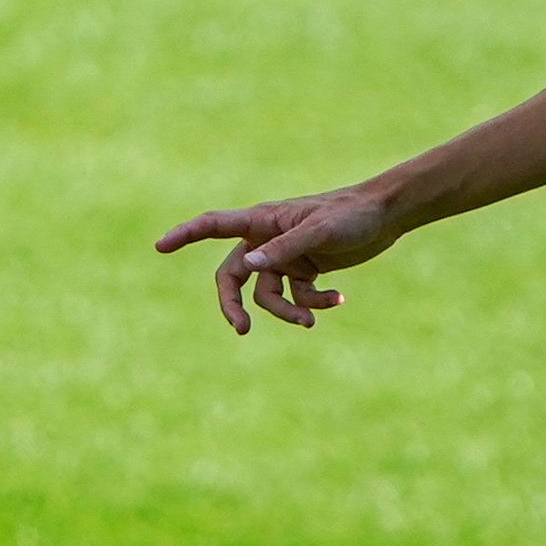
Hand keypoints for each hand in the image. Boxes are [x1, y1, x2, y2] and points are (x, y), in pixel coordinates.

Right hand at [155, 186, 404, 334]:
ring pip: (266, 295)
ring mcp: (284, 257)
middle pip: (232, 277)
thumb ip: (282, 250)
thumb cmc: (350, 215)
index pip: (214, 226)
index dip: (184, 235)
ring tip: (310, 321)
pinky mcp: (304, 271)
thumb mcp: (318, 233)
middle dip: (234, 305)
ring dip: (287, 312)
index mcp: (262, 220)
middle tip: (241, 330)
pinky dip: (313, 304)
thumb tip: (246, 267)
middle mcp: (266, 239)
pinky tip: (338, 299)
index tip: (159, 247)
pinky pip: (295, 298)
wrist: (385, 216)